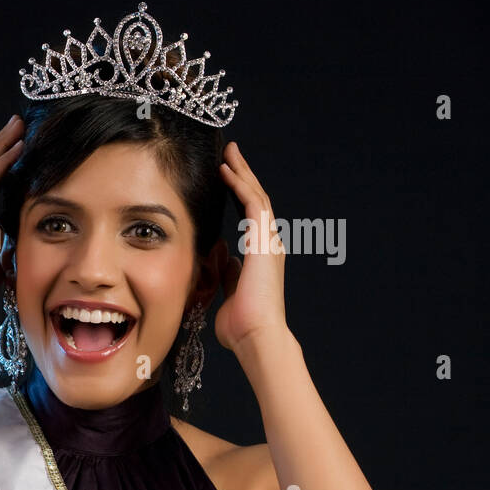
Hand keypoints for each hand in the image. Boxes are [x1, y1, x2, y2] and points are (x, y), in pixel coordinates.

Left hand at [216, 142, 289, 353]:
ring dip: (242, 173)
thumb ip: (226, 273)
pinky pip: (253, 204)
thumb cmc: (241, 325)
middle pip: (255, 200)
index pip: (248, 217)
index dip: (238, 195)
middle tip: (230, 154)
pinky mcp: (264, 241)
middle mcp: (268, 244)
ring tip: (229, 153)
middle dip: (242, 176)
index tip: (226, 178)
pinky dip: (240, 185)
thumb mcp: (228, 292)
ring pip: (256, 196)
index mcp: (260, 255)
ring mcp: (269, 241)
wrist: (256, 336)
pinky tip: (227, 170)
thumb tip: (221, 256)